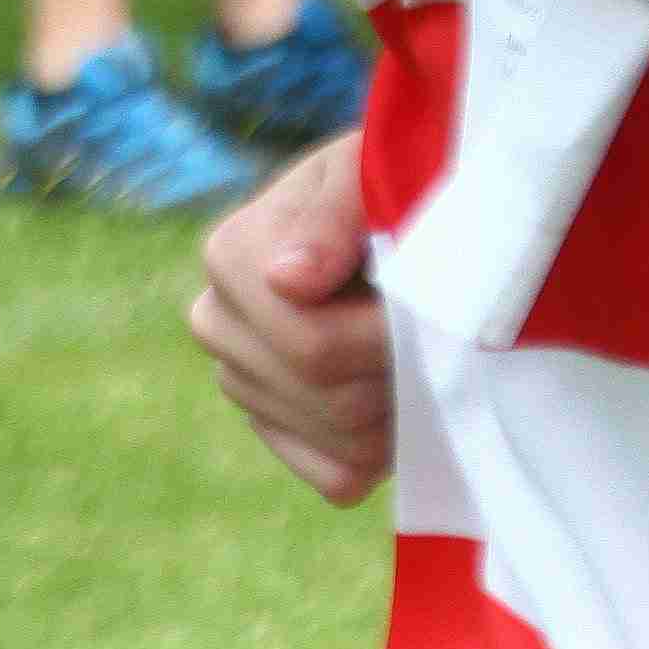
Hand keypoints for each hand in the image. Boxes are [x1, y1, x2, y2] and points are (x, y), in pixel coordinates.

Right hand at [189, 137, 391, 504]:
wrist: (396, 211)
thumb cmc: (387, 181)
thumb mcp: (370, 171)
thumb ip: (333, 215)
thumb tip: (285, 281)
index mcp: (229, 258)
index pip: (312, 345)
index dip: (388, 333)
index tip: (427, 293)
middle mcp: (216, 324)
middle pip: (328, 395)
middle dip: (396, 365)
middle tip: (432, 320)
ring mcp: (241, 384)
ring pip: (343, 439)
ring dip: (402, 400)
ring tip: (418, 343)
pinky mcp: (277, 431)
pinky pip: (338, 478)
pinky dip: (385, 448)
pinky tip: (399, 391)